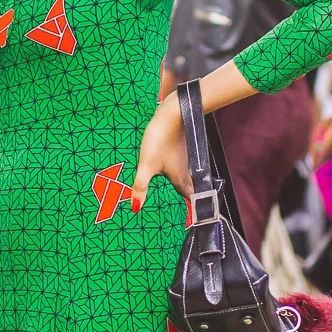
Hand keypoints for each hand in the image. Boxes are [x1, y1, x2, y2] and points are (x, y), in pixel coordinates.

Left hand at [131, 97, 191, 212]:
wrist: (174, 113)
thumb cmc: (161, 140)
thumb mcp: (146, 165)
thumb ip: (141, 187)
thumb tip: (135, 208)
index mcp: (179, 179)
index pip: (190, 199)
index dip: (193, 210)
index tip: (196, 219)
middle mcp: (185, 171)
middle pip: (189, 189)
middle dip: (188, 199)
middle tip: (189, 209)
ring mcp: (184, 159)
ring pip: (186, 177)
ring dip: (185, 186)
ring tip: (181, 194)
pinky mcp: (180, 148)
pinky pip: (181, 166)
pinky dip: (178, 173)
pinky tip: (171, 171)